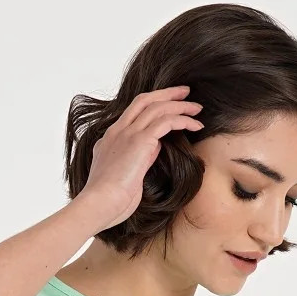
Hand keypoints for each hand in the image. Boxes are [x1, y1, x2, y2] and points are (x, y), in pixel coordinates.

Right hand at [78, 85, 203, 229]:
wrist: (99, 203)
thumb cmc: (109, 200)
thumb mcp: (121, 174)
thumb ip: (136, 158)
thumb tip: (153, 148)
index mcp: (111, 138)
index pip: (133, 111)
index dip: (152, 103)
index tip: (168, 103)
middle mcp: (119, 130)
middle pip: (145, 100)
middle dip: (167, 93)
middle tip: (185, 92)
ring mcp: (128, 134)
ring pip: (158, 107)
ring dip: (181, 106)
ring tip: (197, 109)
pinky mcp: (140, 141)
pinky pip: (167, 121)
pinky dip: (183, 120)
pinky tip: (196, 125)